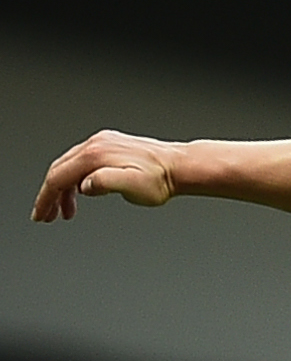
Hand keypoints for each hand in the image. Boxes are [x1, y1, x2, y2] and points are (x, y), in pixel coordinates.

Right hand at [32, 130, 179, 221]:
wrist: (179, 166)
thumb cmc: (160, 180)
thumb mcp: (133, 187)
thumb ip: (106, 184)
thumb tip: (84, 186)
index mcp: (95, 155)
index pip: (58, 177)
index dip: (46, 199)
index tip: (40, 216)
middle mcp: (95, 144)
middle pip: (60, 170)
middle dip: (50, 196)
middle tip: (46, 216)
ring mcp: (102, 143)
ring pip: (70, 167)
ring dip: (64, 190)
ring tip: (66, 213)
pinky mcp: (110, 146)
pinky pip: (83, 163)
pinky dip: (77, 180)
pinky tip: (83, 194)